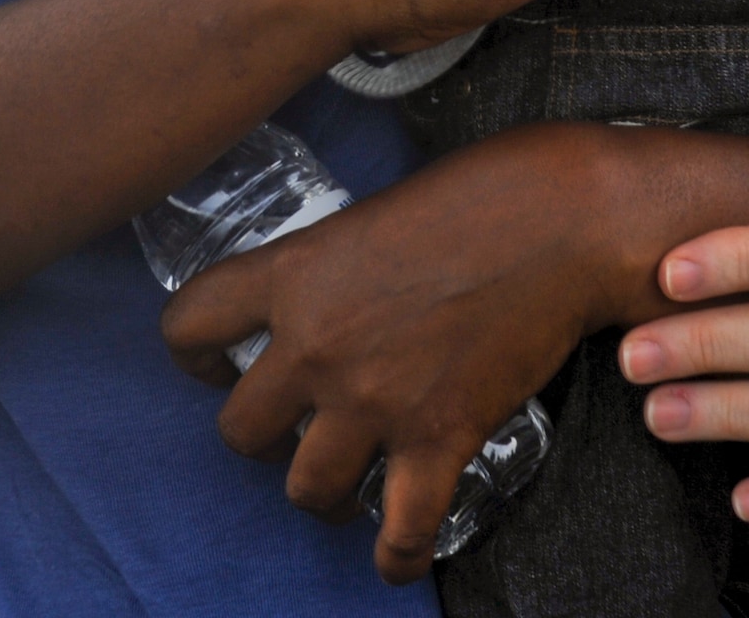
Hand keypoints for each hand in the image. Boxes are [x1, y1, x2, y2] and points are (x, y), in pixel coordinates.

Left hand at [161, 124, 645, 584]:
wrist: (559, 221)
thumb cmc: (477, 194)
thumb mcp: (372, 214)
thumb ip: (332, 267)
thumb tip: (327, 299)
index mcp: (294, 273)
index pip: (188, 325)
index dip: (196, 356)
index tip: (221, 367)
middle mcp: (318, 343)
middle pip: (239, 431)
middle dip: (264, 435)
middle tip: (297, 423)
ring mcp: (374, 399)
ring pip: (305, 490)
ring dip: (323, 491)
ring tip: (347, 478)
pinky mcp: (438, 440)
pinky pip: (398, 532)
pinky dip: (395, 555)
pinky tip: (396, 552)